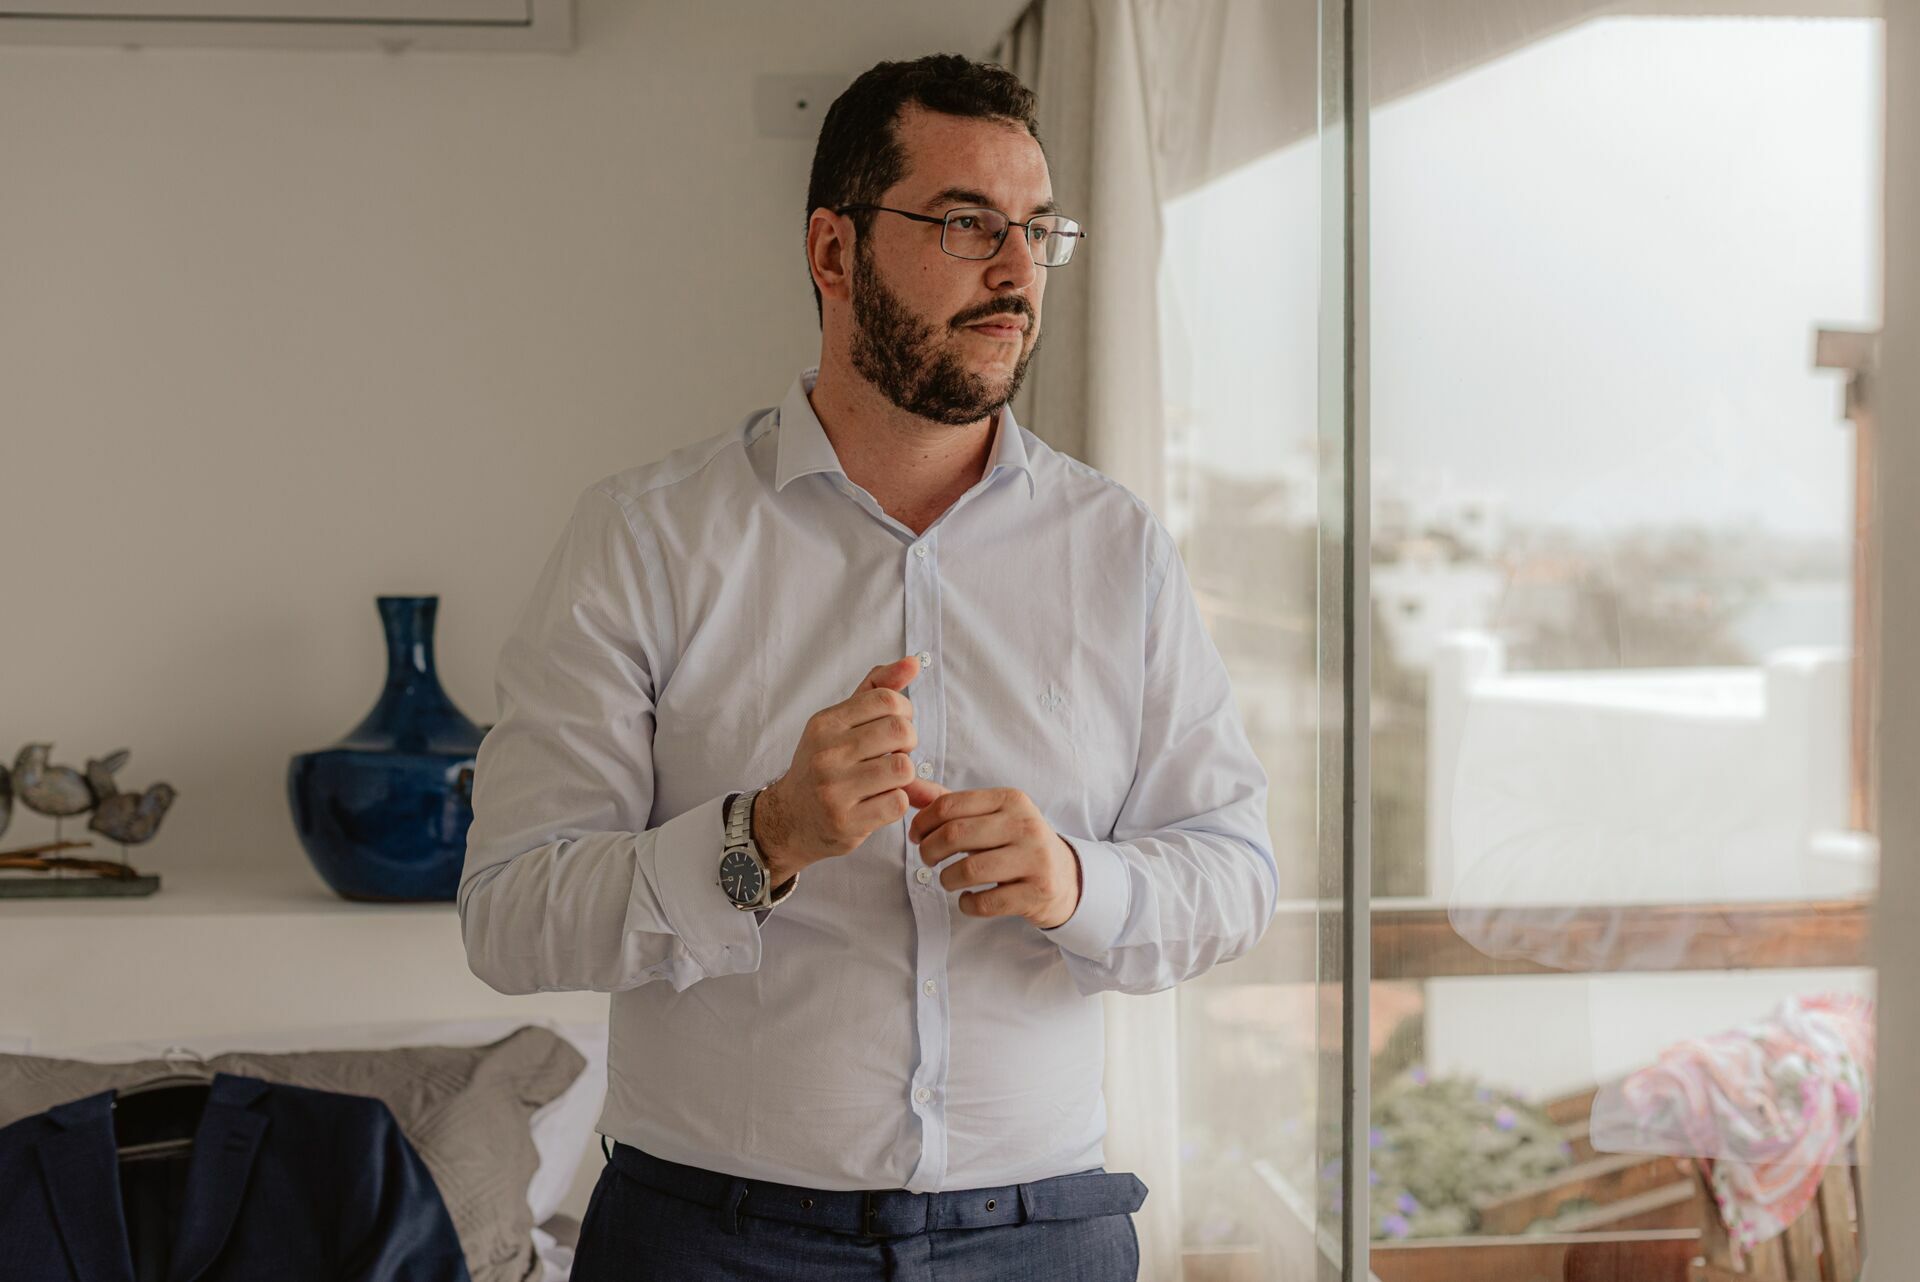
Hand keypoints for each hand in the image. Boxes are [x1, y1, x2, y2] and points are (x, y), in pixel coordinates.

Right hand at [754, 655, 944, 881]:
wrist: (788, 818)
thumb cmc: (824, 766)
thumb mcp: (841, 722)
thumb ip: (877, 689)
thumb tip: (914, 662)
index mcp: (825, 723)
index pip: (886, 699)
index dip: (904, 711)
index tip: (894, 727)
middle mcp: (825, 753)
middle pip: (900, 731)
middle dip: (908, 743)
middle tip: (895, 754)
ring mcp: (833, 789)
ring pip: (903, 768)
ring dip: (905, 777)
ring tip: (887, 780)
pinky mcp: (845, 822)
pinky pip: (898, 803)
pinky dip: (899, 803)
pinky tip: (880, 802)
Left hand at [907, 784, 1081, 929]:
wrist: (1064, 877)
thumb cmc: (1014, 842)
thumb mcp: (988, 815)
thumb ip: (947, 801)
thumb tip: (906, 785)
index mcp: (1010, 799)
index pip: (949, 805)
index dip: (922, 823)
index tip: (917, 836)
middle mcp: (1025, 824)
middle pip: (955, 835)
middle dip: (929, 851)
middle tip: (928, 859)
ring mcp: (1034, 859)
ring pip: (969, 870)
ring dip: (947, 879)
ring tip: (949, 880)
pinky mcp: (1037, 892)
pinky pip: (986, 902)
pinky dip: (967, 904)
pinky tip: (969, 899)